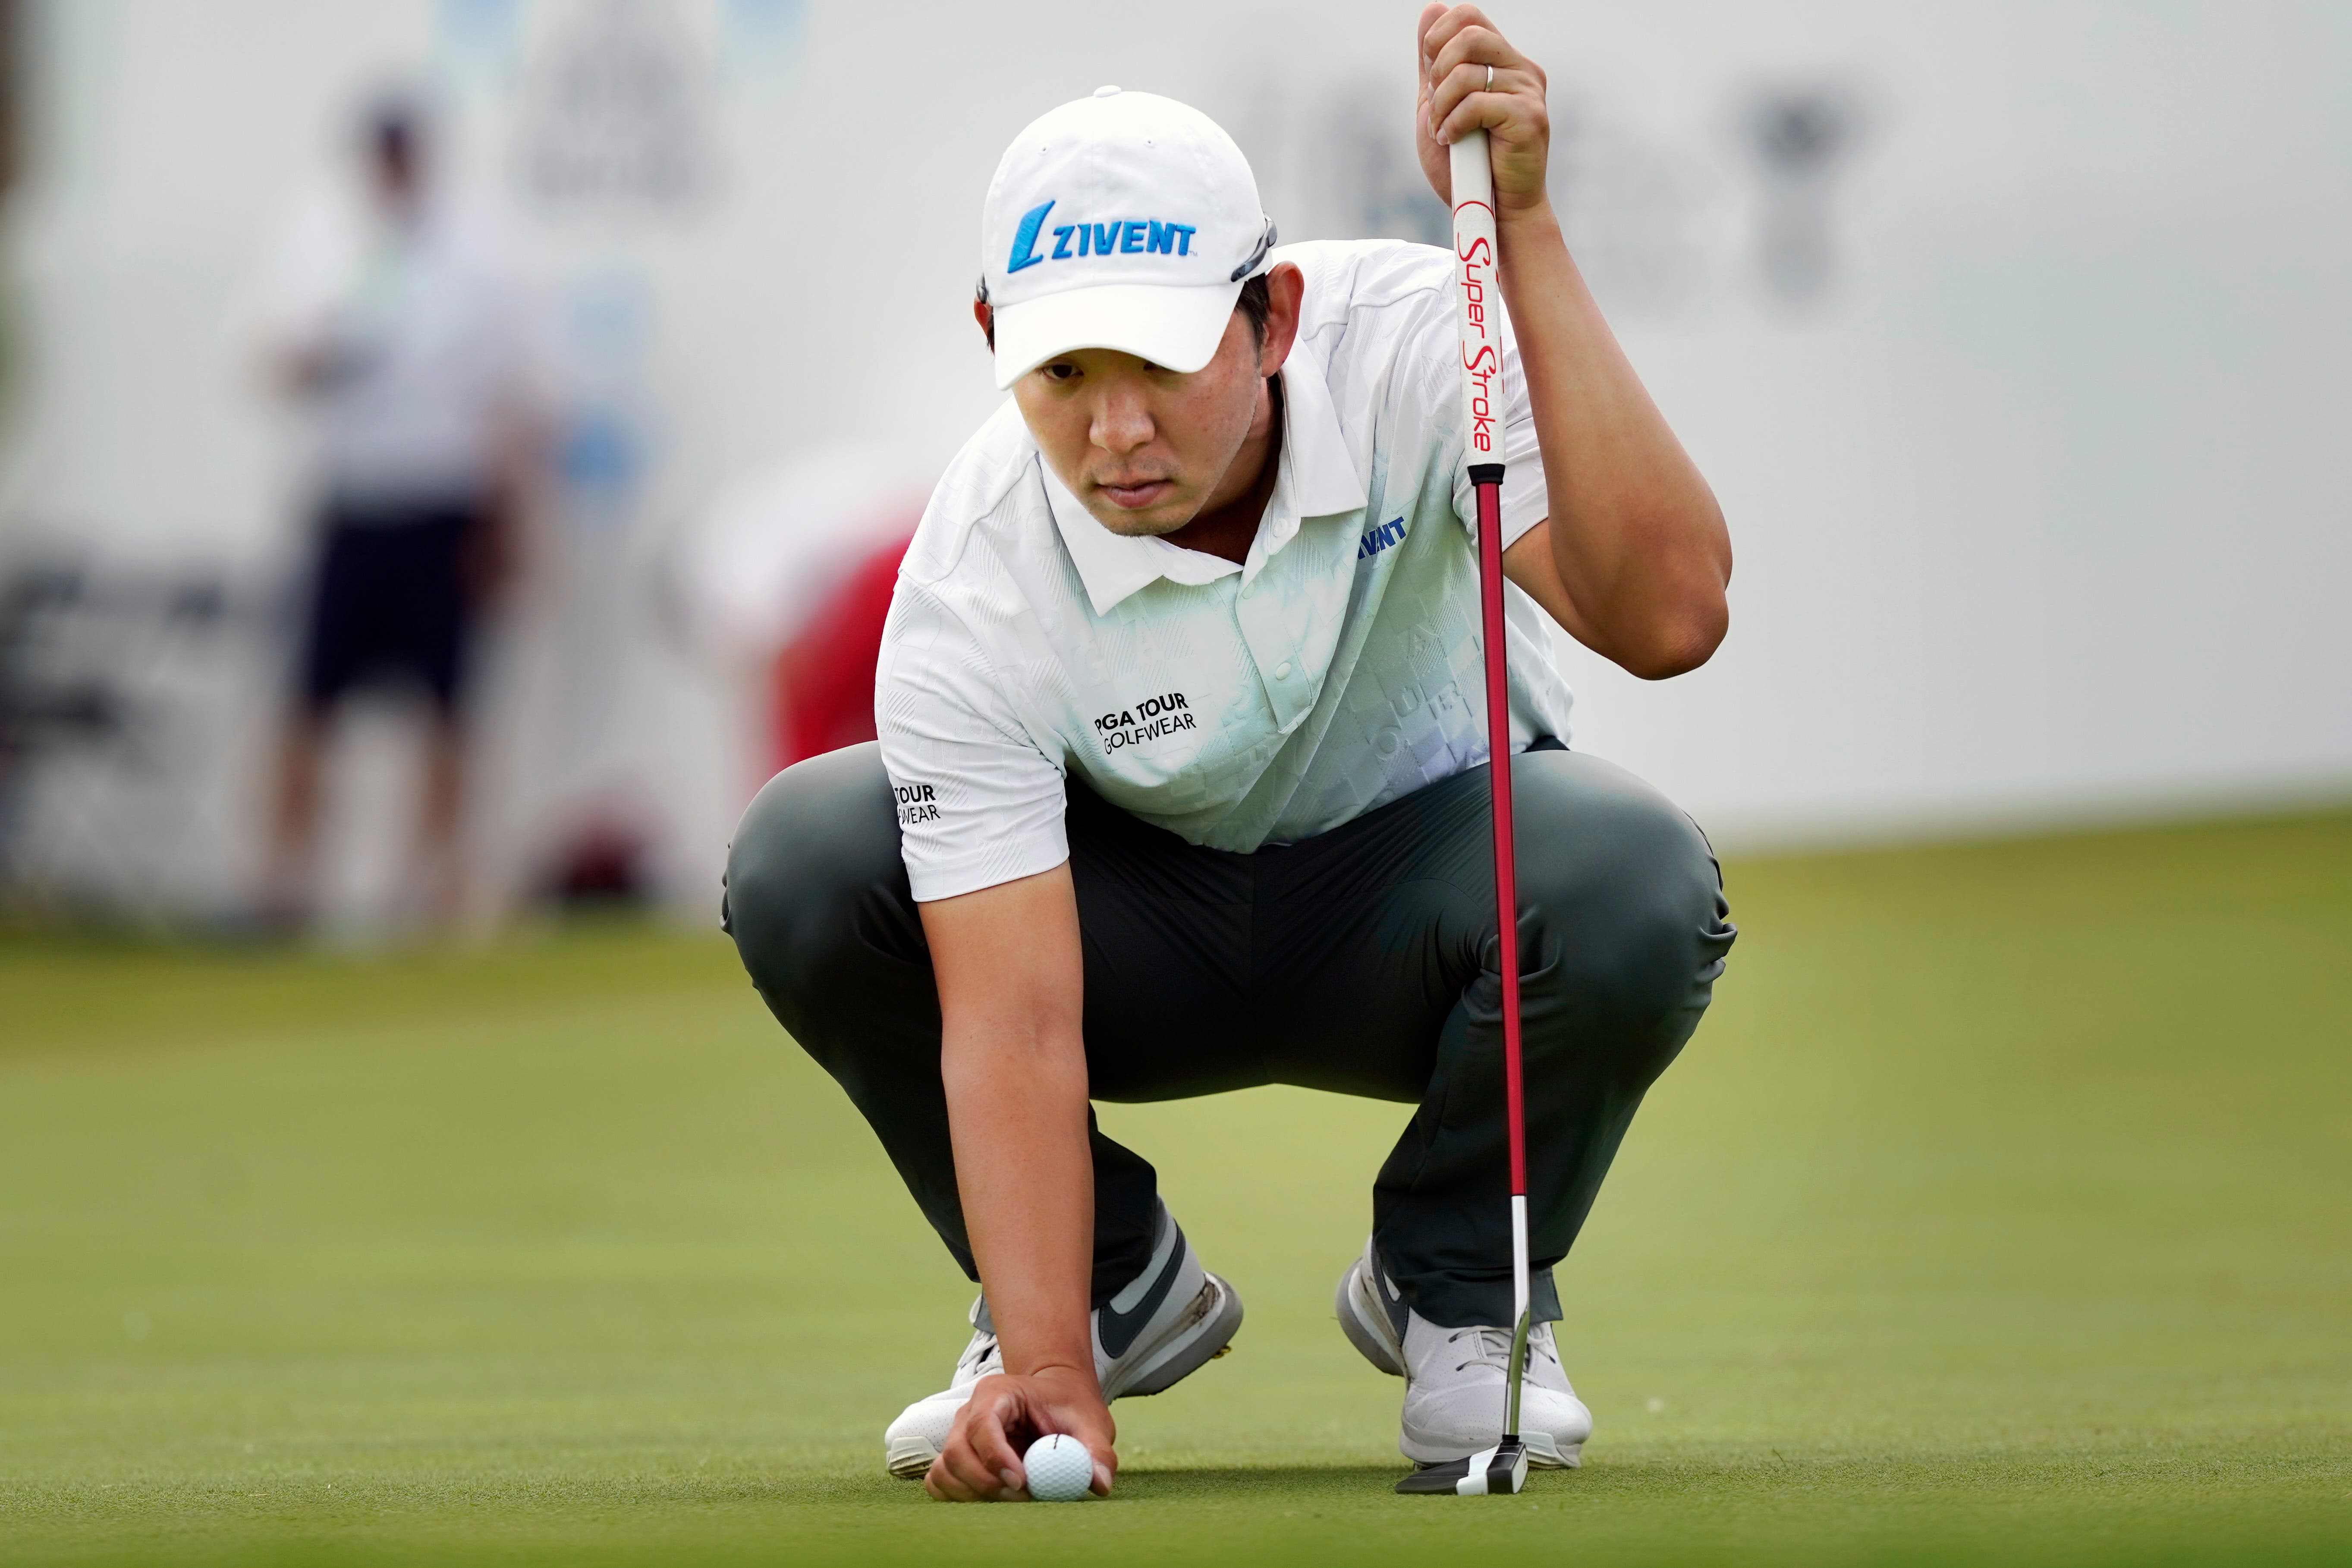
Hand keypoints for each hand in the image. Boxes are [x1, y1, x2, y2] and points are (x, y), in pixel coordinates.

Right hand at [924, 1365, 1116, 1501]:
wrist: (1054, 1398)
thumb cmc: (1070, 1407)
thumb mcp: (1091, 1423)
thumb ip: (1096, 1451)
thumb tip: (1099, 1482)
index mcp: (998, 1393)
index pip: (982, 1424)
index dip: (996, 1457)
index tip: (1022, 1482)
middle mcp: (969, 1412)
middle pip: (957, 1452)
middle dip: (987, 1483)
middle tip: (1024, 1496)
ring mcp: (958, 1435)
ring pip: (945, 1470)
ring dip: (974, 1493)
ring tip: (1013, 1497)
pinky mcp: (957, 1457)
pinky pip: (940, 1481)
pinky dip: (959, 1496)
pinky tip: (991, 1498)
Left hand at [1414, 4, 1551, 220]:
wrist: (1493, 212)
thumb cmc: (1468, 165)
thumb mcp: (1440, 105)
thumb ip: (1435, 61)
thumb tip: (1431, 9)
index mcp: (1504, 61)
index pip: (1469, 17)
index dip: (1439, 37)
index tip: (1431, 75)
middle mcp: (1522, 69)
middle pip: (1469, 35)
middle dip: (1438, 72)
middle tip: (1435, 107)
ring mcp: (1529, 91)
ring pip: (1469, 70)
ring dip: (1441, 104)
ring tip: (1442, 131)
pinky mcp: (1530, 117)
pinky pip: (1477, 103)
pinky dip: (1453, 123)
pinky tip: (1452, 141)